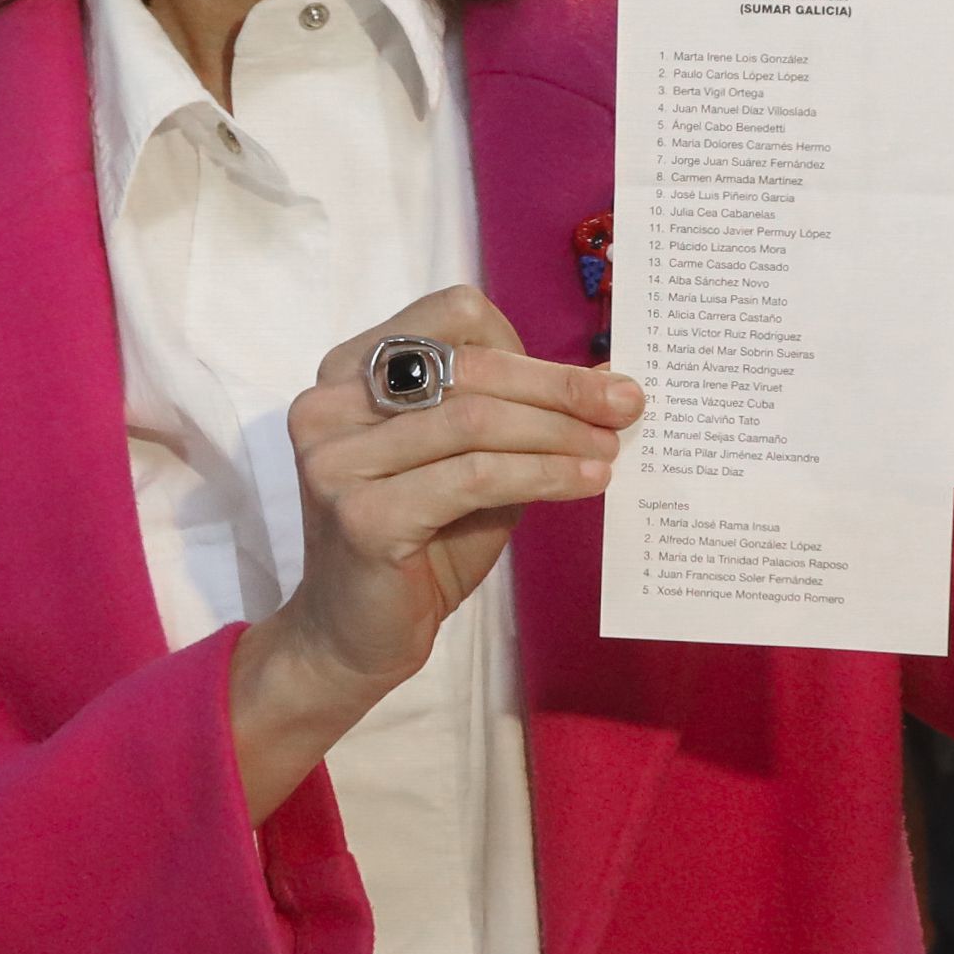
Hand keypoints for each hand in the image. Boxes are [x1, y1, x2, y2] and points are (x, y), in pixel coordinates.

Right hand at [228, 287, 640, 820]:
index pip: (449, 316)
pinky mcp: (361, 515)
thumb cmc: (418, 544)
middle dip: (559, 387)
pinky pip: (474, 477)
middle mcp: (328, 406)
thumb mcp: (466, 463)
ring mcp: (337, 461)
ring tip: (611, 449)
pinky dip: (542, 475)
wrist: (355, 637)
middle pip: (468, 368)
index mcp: (347, 373)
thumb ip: (511, 418)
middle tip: (626, 406)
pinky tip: (585, 481)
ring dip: (558, 433)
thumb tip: (605, 384)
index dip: (521, 344)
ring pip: (475, 422)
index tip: (583, 382)